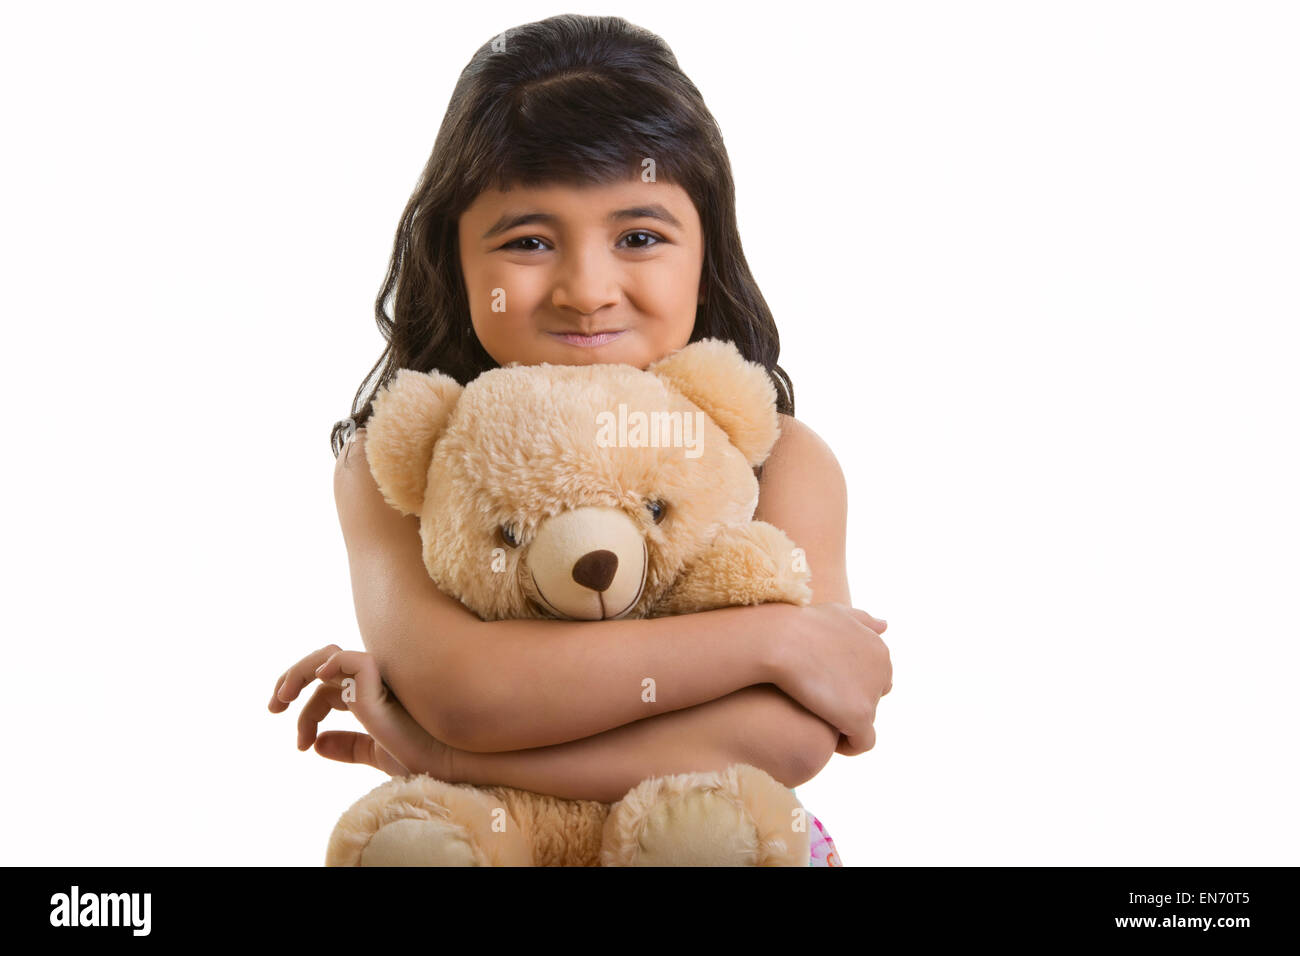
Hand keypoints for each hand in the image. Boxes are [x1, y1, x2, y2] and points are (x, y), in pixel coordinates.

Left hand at [268, 644, 455, 779]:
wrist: (451, 766)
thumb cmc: (425, 758)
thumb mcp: (378, 753)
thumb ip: (350, 747)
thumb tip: (316, 744)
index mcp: (373, 696)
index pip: (327, 692)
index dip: (307, 716)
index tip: (301, 746)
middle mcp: (375, 682)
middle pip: (324, 667)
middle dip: (292, 681)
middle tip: (273, 707)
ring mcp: (379, 679)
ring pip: (329, 658)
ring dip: (298, 673)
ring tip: (280, 699)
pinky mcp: (384, 683)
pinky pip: (352, 660)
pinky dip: (331, 665)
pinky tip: (317, 680)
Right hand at [769, 604, 891, 756]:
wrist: (780, 639)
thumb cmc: (800, 623)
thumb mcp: (837, 612)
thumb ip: (863, 620)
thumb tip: (885, 626)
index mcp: (879, 649)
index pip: (872, 677)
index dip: (848, 684)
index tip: (823, 686)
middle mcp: (883, 671)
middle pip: (870, 698)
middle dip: (849, 701)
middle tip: (817, 702)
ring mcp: (872, 695)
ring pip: (864, 721)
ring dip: (845, 722)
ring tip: (816, 720)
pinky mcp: (859, 717)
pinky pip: (862, 743)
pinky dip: (849, 746)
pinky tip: (827, 742)